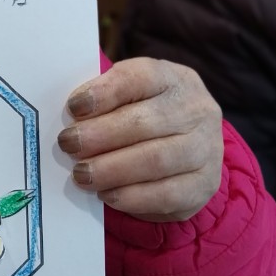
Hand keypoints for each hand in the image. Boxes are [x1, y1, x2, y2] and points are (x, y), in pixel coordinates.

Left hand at [59, 57, 222, 221]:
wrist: (187, 148)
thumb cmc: (143, 115)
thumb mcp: (127, 96)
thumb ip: (102, 100)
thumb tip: (72, 117)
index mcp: (172, 78)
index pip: (139, 78)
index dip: (104, 92)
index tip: (74, 107)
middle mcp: (196, 109)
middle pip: (146, 122)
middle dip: (100, 136)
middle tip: (68, 145)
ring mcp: (206, 148)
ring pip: (156, 160)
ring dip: (111, 170)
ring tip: (81, 174)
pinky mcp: (204, 185)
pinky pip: (167, 194)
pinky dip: (131, 197)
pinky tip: (107, 194)